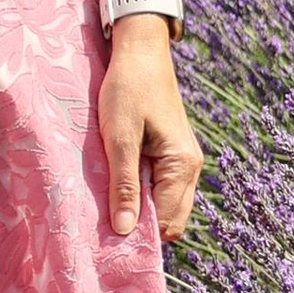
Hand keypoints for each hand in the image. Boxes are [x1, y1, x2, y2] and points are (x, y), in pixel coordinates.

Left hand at [98, 20, 203, 243]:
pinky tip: (116, 185)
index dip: (140, 235)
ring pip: (163, 204)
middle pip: (169, 219)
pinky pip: (159, 186)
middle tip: (103, 226)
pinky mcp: (170, 153)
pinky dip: (140, 192)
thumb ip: (123, 185)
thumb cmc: (128, 89)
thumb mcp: (119, 138)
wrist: (140, 50)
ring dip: (138, 208)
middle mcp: (189, 168)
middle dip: (140, 226)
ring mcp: (182, 160)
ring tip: (107, 204)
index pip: (167, 223)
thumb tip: (125, 230)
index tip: (108, 241)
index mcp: (182, 165)